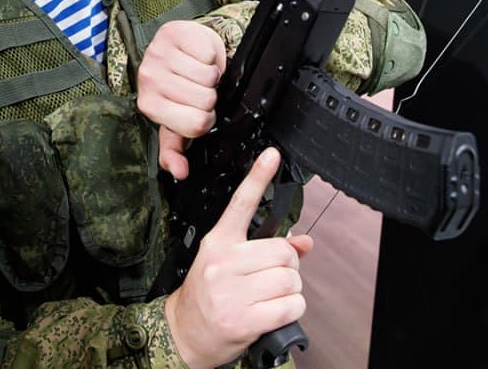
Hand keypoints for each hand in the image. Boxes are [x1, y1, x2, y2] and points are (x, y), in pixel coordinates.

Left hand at [135, 20, 224, 179]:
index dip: (206, 118)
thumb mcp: (176, 118)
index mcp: (149, 105)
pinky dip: (211, 55)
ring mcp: (157, 54)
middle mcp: (147, 79)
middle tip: (198, 88)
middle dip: (209, 95)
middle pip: (205, 100)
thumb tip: (180, 172)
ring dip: (211, 75)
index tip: (198, 110)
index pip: (196, 125)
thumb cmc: (180, 85)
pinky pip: (208, 54)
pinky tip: (199, 56)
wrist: (181, 48)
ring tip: (198, 73)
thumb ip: (174, 147)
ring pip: (208, 77)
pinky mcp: (172, 33)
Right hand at [164, 148, 312, 368]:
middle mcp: (223, 263)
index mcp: (218, 243)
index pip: (240, 204)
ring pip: (290, 279)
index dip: (258, 177)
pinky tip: (273, 313)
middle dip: (288, 266)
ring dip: (291, 290)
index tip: (271, 155)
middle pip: (282, 251)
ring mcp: (231, 292)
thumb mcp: (229, 265)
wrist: (184, 332)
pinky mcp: (243, 319)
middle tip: (274, 277)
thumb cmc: (208, 296)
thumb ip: (265, 249)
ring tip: (271, 297)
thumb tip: (303, 242)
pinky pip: (290, 306)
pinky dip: (291, 310)